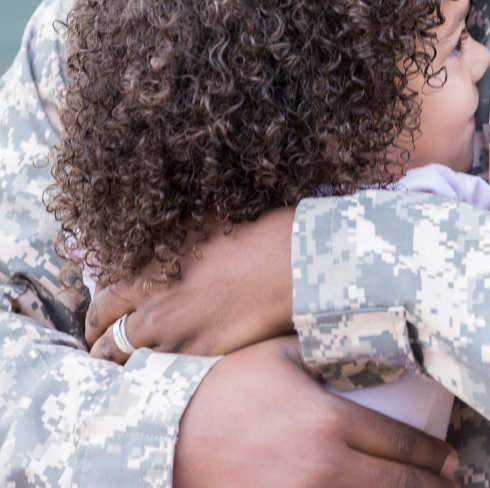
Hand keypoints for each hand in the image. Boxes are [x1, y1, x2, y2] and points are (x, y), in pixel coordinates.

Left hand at [87, 207, 295, 360]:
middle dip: (96, 333)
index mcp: (153, 258)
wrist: (288, 266)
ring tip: (116, 363)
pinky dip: (146, 370)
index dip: (103, 302)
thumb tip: (168, 243)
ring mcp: (167, 326)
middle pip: (102, 319)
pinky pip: (152, 367)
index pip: (107, 286)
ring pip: (117, 352)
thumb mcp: (209, 224)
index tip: (106, 310)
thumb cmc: (260, 237)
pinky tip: (153, 371)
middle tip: (98, 340)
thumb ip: (179, 239)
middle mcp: (150, 292)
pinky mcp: (188, 352)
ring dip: (113, 357)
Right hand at [174, 336, 458, 487]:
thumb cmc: (225, 388)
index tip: (453, 459)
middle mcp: (324, 468)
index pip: (400, 445)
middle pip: (396, 487)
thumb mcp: (280, 356)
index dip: (434, 457)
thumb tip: (366, 342)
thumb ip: (327, 353)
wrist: (164, 438)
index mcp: (328, 421)